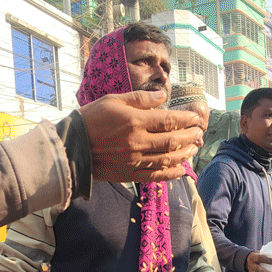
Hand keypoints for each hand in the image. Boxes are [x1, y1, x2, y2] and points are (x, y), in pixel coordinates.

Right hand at [79, 90, 203, 182]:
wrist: (71, 147)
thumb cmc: (91, 119)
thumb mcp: (113, 101)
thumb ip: (140, 99)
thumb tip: (162, 96)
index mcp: (134, 121)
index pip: (168, 120)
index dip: (185, 120)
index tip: (195, 118)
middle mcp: (137, 142)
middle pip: (172, 140)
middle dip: (189, 136)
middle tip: (199, 133)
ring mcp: (134, 160)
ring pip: (167, 159)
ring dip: (184, 154)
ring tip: (194, 149)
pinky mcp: (129, 174)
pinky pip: (154, 176)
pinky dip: (170, 174)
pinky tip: (181, 170)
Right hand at [245, 252, 271, 271]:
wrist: (247, 260)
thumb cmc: (257, 256)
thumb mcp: (259, 253)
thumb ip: (266, 255)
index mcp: (254, 257)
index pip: (260, 258)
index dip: (267, 260)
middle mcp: (251, 264)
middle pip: (257, 268)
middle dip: (264, 271)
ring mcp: (251, 271)